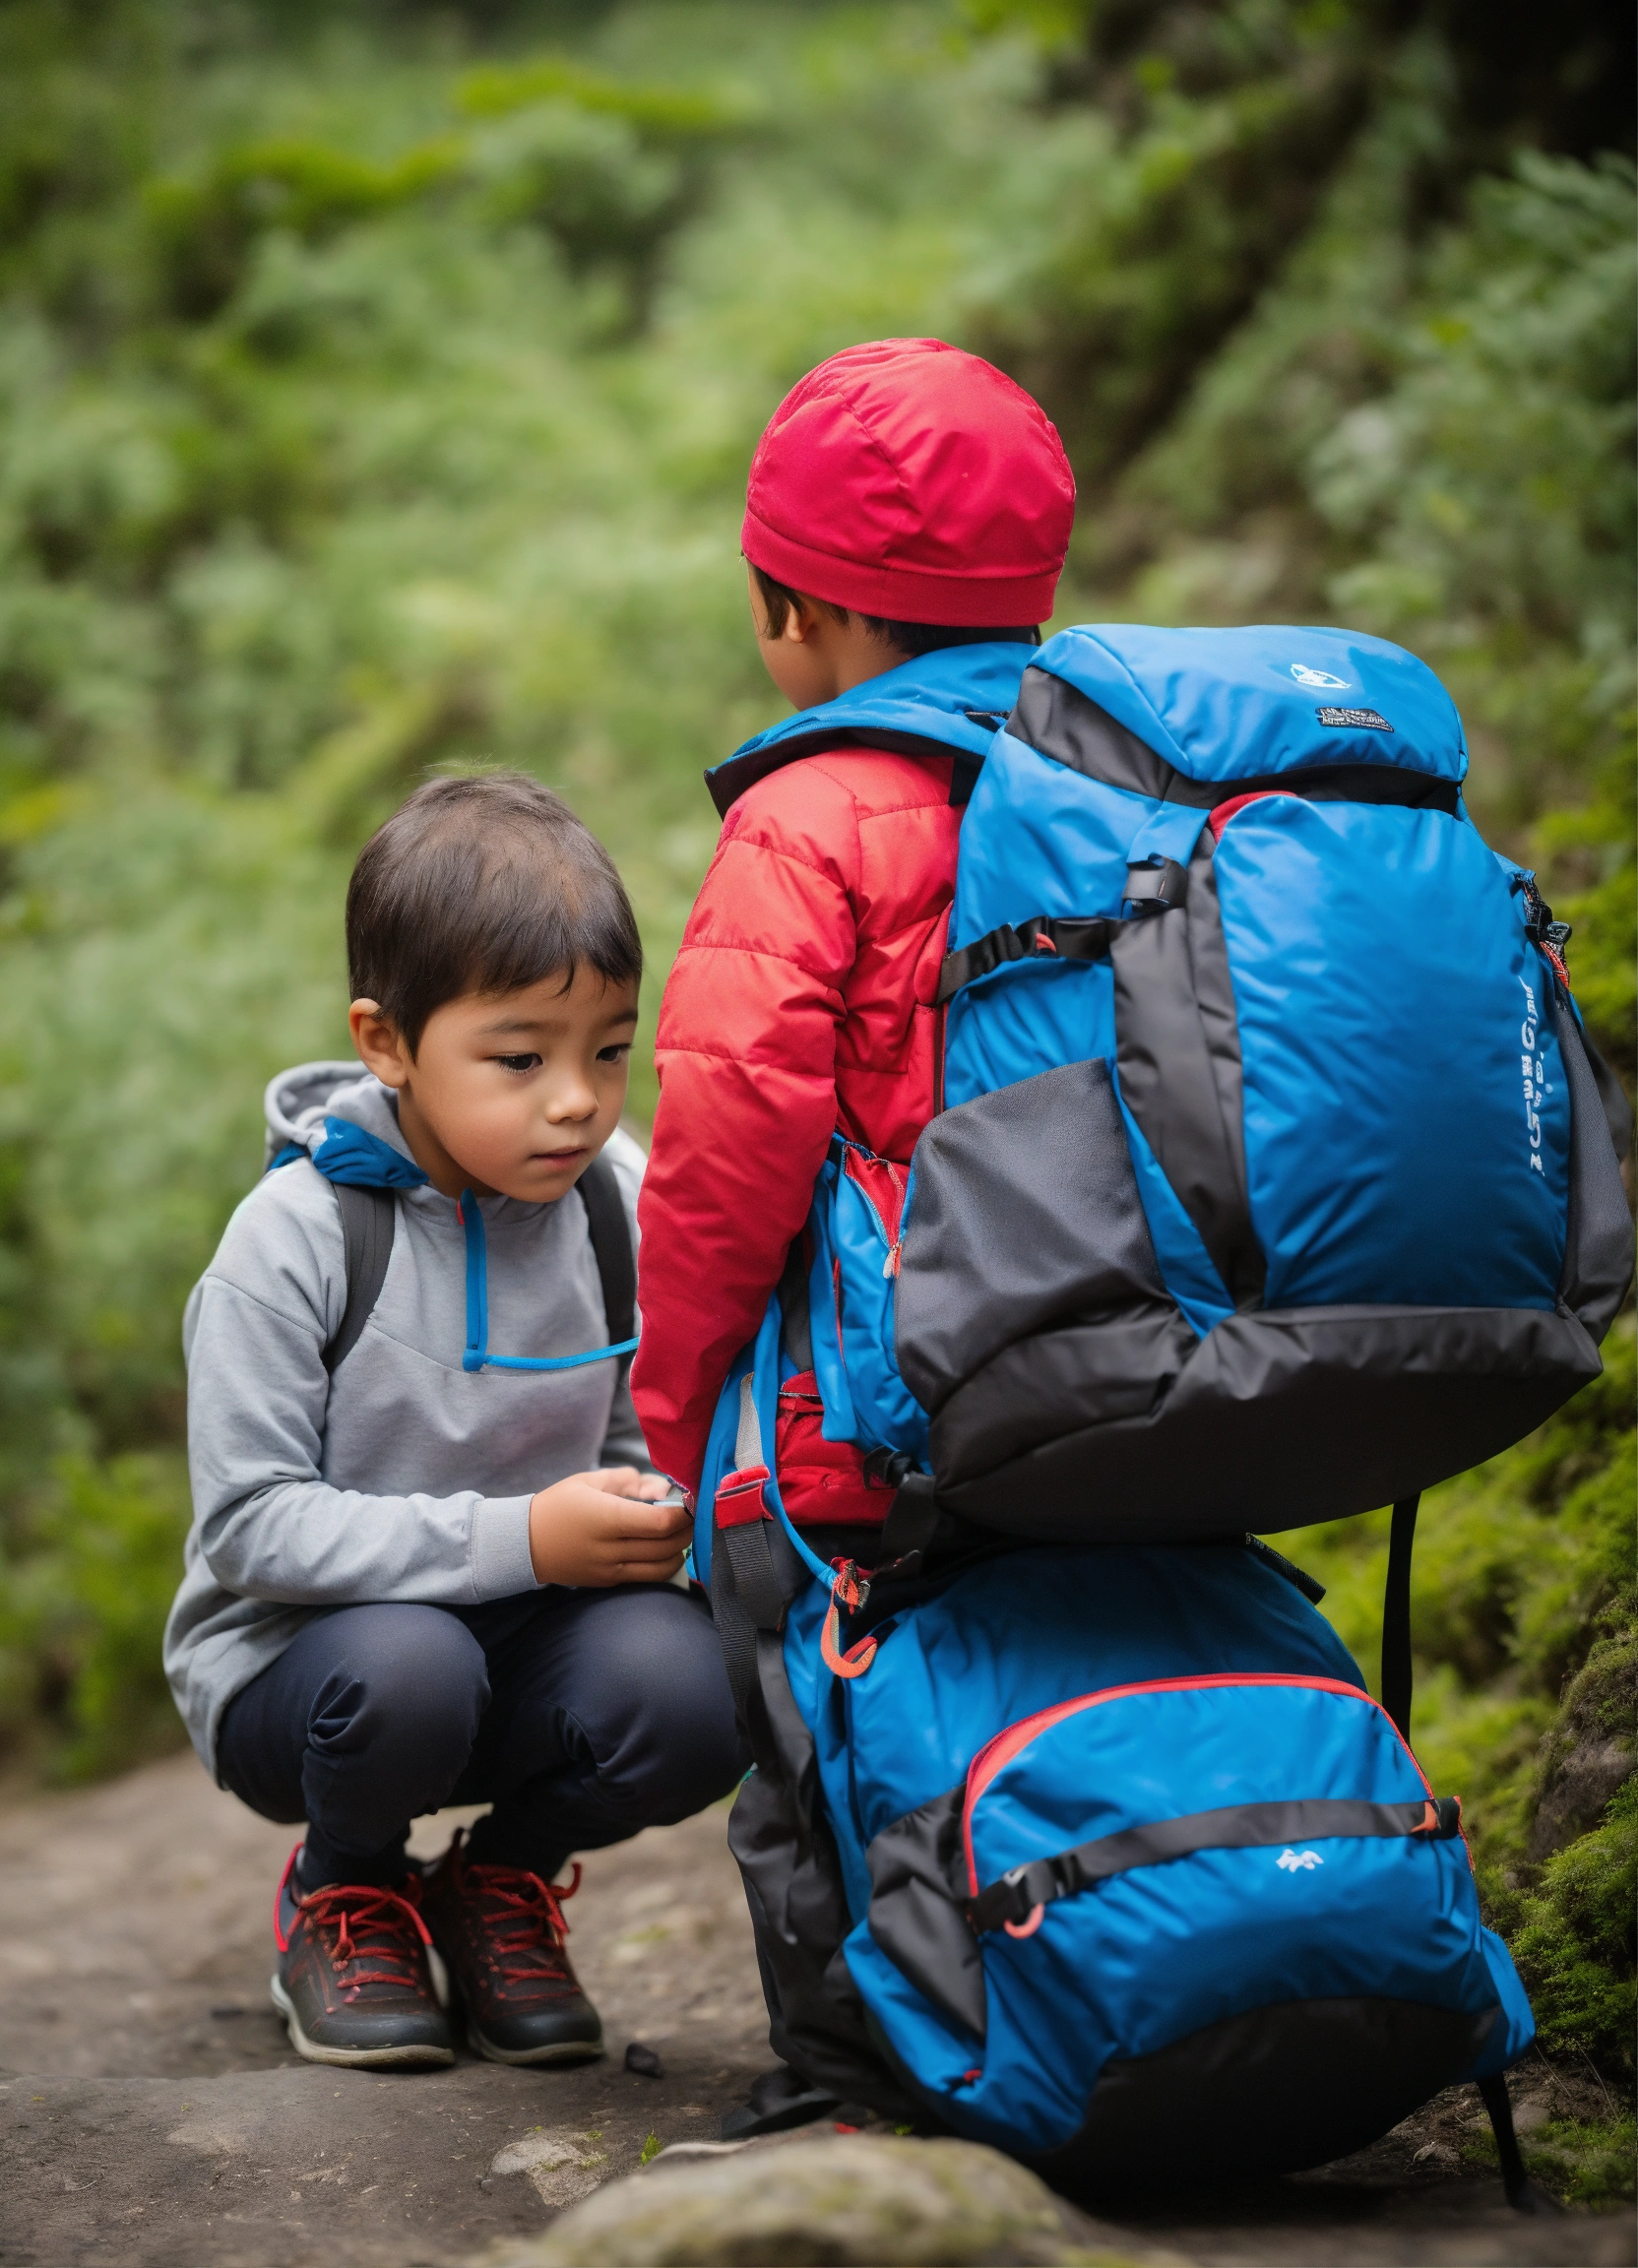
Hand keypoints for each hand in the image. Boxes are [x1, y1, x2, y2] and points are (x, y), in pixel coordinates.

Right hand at [527, 1467, 690, 1586]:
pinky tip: (666, 1550)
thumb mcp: (588, 1481)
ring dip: (680, 1551)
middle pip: (665, 1545)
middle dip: (687, 1530)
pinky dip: (663, 1565)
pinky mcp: (608, 1582)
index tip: (692, 1502)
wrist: (525, 1543)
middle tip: (695, 1516)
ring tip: (683, 1534)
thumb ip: (627, 1480)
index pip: (659, 1523)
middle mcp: (610, 1547)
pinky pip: (645, 1577)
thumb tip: (660, 1489)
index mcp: (606, 1517)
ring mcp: (609, 1569)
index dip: (683, 1514)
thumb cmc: (558, 1505)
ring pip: (661, 1567)